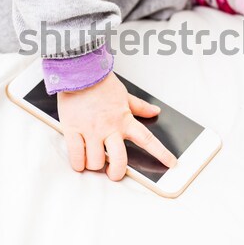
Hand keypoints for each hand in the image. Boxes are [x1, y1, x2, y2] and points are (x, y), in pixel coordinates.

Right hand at [57, 72, 176, 180]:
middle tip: (113, 172)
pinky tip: (80, 161)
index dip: (161, 153)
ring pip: (96, 161)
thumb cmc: (100, 83)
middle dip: (116, 172)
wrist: (79, 72)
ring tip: (93, 160)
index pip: (147, 139)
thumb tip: (154, 110)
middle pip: (119, 160)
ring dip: (95, 166)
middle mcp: (109, 128)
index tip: (170, 163)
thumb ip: (139, 106)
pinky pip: (76, 156)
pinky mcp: (73, 129)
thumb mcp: (124, 95)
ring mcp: (91, 130)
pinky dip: (78, 163)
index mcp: (124, 120)